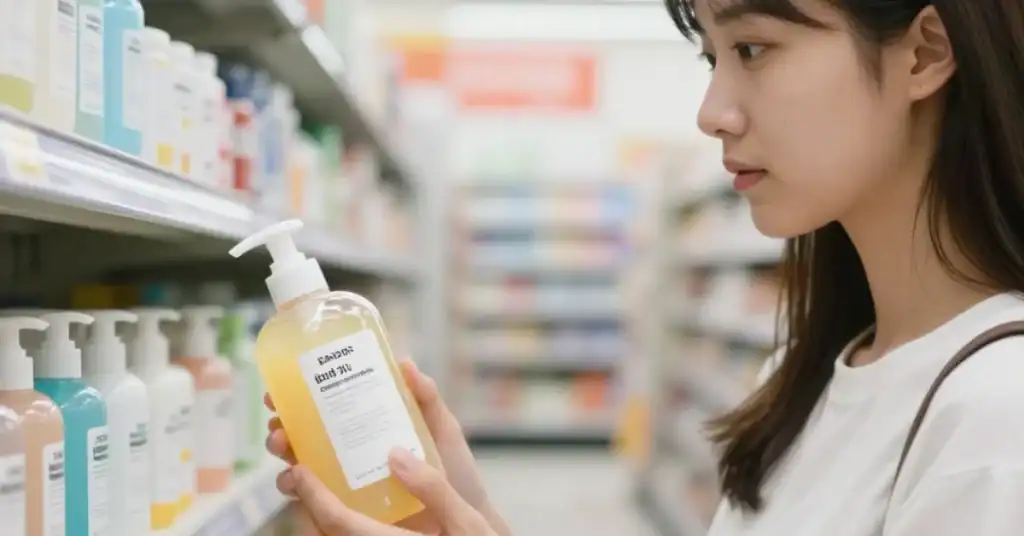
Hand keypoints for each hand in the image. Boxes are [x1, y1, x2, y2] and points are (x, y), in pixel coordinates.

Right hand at [265, 360, 510, 535]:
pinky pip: (313, 504)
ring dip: (285, 457)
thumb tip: (405, 362)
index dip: (299, 398)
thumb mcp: (441, 431)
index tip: (282, 389)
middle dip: (283, 427)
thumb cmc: (455, 474)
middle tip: (280, 424)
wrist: (464, 519)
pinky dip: (298, 492)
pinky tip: (296, 483)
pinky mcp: (349, 513)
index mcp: (368, 428)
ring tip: (286, 452)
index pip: (326, 409)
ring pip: (301, 468)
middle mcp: (352, 454)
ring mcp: (347, 484)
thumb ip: (426, 399)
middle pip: (304, 437)